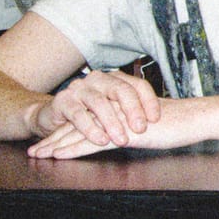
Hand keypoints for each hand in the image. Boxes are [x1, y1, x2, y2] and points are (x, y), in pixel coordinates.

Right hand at [27, 68, 160, 152]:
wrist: (56, 114)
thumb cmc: (90, 114)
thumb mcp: (114, 110)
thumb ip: (132, 111)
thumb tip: (162, 120)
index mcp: (115, 79)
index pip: (138, 85)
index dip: (149, 101)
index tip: (156, 119)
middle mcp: (99, 80)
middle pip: (120, 90)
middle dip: (132, 110)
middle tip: (141, 129)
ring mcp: (80, 89)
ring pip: (99, 103)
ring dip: (112, 123)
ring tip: (121, 140)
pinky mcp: (63, 101)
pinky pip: (78, 115)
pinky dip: (90, 129)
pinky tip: (100, 140)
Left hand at [29, 93, 216, 159]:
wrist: (194, 118)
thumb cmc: (177, 123)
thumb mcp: (149, 124)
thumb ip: (131, 126)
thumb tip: (122, 136)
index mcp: (117, 109)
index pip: (86, 120)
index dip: (66, 131)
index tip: (49, 142)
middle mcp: (113, 112)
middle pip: (77, 126)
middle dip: (53, 139)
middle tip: (34, 149)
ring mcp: (117, 121)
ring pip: (80, 133)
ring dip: (56, 145)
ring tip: (39, 154)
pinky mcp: (124, 132)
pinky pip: (93, 142)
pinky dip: (73, 149)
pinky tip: (59, 154)